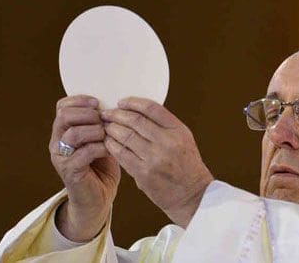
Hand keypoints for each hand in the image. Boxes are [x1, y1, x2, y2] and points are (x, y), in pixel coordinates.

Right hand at [48, 95, 120, 241]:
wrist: (97, 199)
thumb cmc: (101, 168)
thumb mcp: (100, 140)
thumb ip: (100, 124)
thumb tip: (112, 106)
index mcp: (63, 131)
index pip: (62, 106)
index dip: (79, 100)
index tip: (97, 102)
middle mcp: (57, 143)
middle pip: (64, 116)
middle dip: (87, 114)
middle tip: (103, 120)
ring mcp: (61, 157)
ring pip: (73, 134)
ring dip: (95, 131)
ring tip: (107, 135)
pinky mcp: (70, 171)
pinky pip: (84, 153)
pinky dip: (100, 148)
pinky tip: (110, 149)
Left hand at [101, 97, 212, 227]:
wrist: (192, 195)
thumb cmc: (187, 166)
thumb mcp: (183, 139)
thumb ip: (164, 126)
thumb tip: (137, 112)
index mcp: (178, 130)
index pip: (151, 108)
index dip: (133, 103)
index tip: (122, 102)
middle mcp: (167, 142)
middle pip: (135, 120)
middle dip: (116, 114)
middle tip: (107, 114)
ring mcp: (155, 158)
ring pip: (125, 136)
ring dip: (111, 129)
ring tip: (106, 127)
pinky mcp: (143, 173)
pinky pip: (121, 154)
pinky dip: (111, 145)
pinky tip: (108, 142)